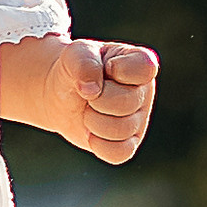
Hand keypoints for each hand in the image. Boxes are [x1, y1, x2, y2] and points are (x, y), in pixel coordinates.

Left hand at [21, 36, 160, 165]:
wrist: (61, 95)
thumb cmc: (74, 69)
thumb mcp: (74, 53)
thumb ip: (84, 62)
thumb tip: (92, 90)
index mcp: (141, 64)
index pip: (144, 69)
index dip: (117, 70)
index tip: (104, 67)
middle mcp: (145, 93)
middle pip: (127, 103)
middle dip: (97, 100)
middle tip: (89, 94)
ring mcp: (139, 121)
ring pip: (121, 130)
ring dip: (93, 121)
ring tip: (89, 110)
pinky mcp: (128, 144)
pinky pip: (118, 153)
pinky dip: (97, 144)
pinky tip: (91, 132)